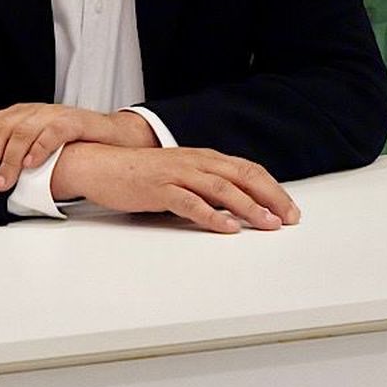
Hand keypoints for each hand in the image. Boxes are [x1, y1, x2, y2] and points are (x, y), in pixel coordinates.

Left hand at [0, 104, 156, 192]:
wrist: (110, 135)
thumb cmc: (69, 144)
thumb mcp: (33, 144)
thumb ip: (11, 154)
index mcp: (15, 115)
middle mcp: (29, 111)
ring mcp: (51, 114)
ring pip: (22, 133)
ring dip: (9, 161)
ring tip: (2, 184)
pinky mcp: (73, 121)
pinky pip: (52, 133)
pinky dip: (39, 148)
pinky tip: (31, 165)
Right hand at [51, 143, 300, 232]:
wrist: (97, 164)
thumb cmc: (137, 173)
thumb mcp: (178, 173)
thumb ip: (203, 184)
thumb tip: (232, 204)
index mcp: (201, 157)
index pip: (246, 169)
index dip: (271, 188)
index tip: (289, 209)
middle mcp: (193, 162)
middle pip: (242, 176)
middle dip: (270, 197)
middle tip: (289, 218)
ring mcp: (176, 174)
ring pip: (222, 189)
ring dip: (249, 207)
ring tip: (268, 224)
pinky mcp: (158, 189)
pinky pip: (190, 202)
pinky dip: (212, 216)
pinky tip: (227, 228)